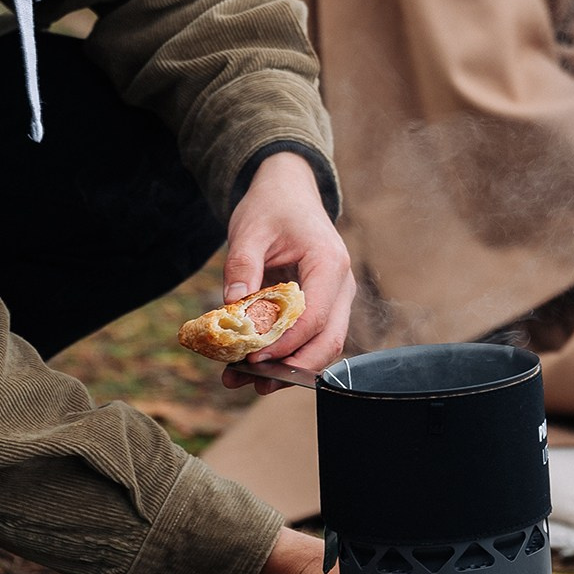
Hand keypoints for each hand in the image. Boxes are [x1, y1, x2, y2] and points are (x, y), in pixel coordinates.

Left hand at [222, 152, 352, 386]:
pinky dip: (286, 353)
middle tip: (254, 381)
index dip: (285, 342)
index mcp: (329, 263)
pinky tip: (252, 365)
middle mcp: (341, 284)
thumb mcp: (249, 230)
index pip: (315, 316)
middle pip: (329, 340)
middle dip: (293, 366)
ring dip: (288, 366)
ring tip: (243, 379)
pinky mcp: (324, 305)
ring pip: (323, 344)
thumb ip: (242, 265)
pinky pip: (311, 337)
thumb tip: (231, 305)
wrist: (289, 192)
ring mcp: (336, 297)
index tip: (252, 357)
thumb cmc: (272, 207)